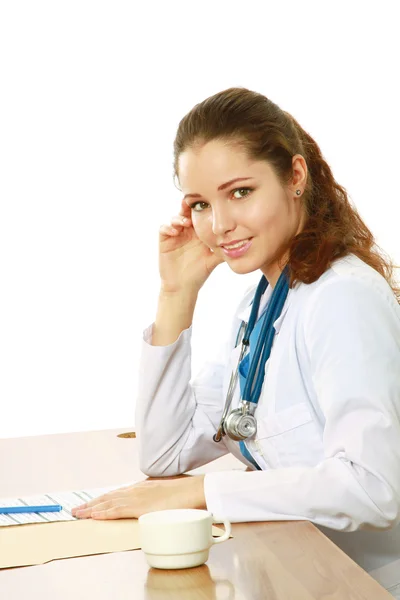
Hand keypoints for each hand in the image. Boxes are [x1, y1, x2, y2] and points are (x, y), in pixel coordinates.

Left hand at [71, 475, 205, 519]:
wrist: (192, 490)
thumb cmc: (183, 494)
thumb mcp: (165, 495)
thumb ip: (155, 499)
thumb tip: (152, 505)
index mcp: (141, 488)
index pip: (116, 493)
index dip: (102, 499)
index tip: (91, 503)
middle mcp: (135, 490)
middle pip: (108, 496)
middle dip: (91, 503)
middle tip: (76, 509)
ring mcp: (136, 497)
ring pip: (108, 503)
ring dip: (91, 508)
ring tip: (78, 513)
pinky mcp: (138, 506)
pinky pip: (116, 510)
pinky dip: (103, 512)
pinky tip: (93, 515)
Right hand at [158, 200, 223, 293]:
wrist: (183, 287)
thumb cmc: (198, 274)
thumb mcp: (213, 260)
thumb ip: (223, 251)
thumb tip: (240, 244)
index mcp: (199, 234)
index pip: (200, 217)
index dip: (202, 210)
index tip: (207, 204)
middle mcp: (187, 232)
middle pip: (186, 213)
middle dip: (188, 207)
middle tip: (192, 205)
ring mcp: (175, 236)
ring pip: (175, 219)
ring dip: (179, 218)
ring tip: (186, 222)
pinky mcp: (165, 241)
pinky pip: (163, 229)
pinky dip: (168, 227)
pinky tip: (175, 232)